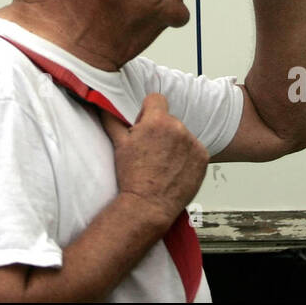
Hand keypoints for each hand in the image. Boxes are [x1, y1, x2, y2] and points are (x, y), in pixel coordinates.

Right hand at [101, 93, 207, 227]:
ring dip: (174, 143)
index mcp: (157, 121)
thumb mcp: (119, 144)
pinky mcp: (203, 157)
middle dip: (160, 130)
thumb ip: (112, 119)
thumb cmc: (132, 176)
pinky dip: (187, 157)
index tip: (144, 125)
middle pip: (168, 119)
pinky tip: (175, 169)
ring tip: (163, 163)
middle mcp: (178, 128)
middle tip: (150, 151)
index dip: (148, 110)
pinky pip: (194, 149)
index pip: (156, 99)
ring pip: (181, 135)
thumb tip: (102, 103)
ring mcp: (193, 143)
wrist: (148, 206)